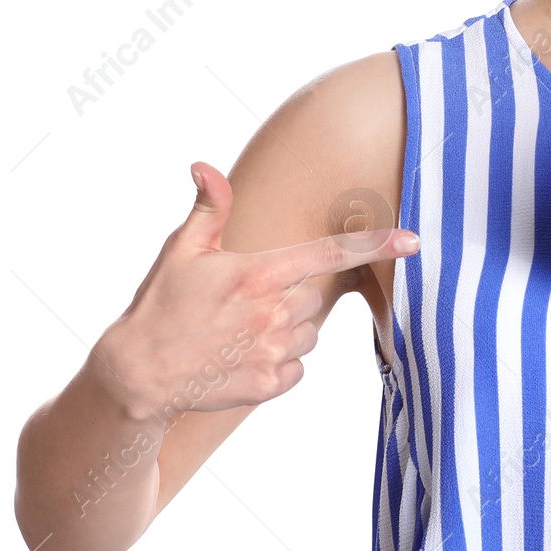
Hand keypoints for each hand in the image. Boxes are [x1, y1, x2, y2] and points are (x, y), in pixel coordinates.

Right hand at [94, 162, 418, 419]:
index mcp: (258, 273)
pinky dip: (279, 362)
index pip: (331, 253)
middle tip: (243, 302)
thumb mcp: (181, 248)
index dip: (376, 244)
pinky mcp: (268, 385)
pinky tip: (242, 357)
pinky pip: (298, 366)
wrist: (137, 374)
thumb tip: (205, 165)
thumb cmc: (160, 304)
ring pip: (309, 331)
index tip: (413, 240)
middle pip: (313, 295)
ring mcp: (271, 351)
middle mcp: (272, 313)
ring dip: (285, 329)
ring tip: (238, 331)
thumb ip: (209, 206)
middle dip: (288, 295)